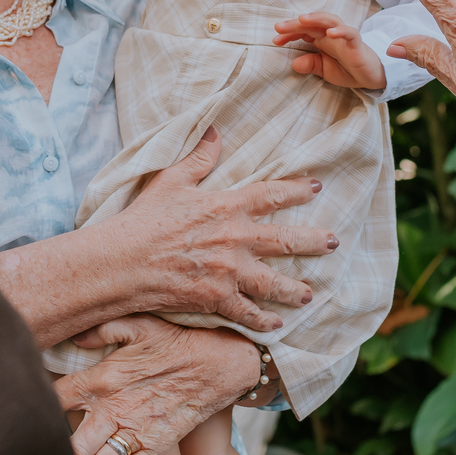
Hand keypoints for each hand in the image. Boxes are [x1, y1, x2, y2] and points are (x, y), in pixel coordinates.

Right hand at [0, 125, 338, 347]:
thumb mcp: (170, 180)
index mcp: (226, 206)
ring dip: (295, 289)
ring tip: (310, 294)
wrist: (121, 262)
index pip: (271, 194)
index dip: (297, 190)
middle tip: (334, 243)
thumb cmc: (142, 220)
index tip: (317, 187)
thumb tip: (216, 131)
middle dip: (314, 242)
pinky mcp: (216, 299)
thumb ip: (199, 158)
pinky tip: (276, 324)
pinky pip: (248, 312)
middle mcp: (235, 239)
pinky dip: (264, 320)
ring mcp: (228, 272)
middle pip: (285, 241)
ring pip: (273, 282)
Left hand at [55, 319, 261, 454]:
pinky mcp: (155, 447)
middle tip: (56, 445)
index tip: (38, 405)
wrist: (221, 364)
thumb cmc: (179, 341)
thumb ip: (104, 328)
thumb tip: (76, 335)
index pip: (54, 398)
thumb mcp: (141, 325)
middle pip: (70, 444)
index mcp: (103, 378)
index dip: (40, 406)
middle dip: (58, 449)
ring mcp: (135, 431)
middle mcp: (114, 409)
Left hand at [272, 12, 385, 90]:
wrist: (371, 77)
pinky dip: (340, 31)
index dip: (288, 34)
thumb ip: (310, 65)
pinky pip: (350, 33)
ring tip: (302, 20)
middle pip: (312, 23)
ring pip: (330, 21)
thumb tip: (294, 63)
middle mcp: (331, 34)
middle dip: (295, 24)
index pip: (302, 31)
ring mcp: (344, 37)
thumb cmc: (347, 69)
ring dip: (316, 18)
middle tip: (279, 27)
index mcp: (321, 39)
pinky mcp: (357, 43)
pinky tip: (331, 33)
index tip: (275, 40)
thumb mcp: (324, 70)